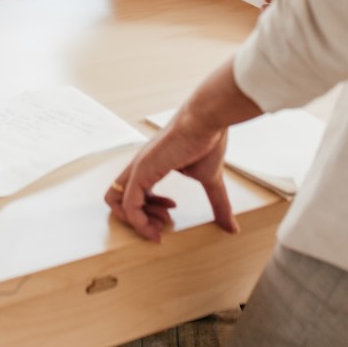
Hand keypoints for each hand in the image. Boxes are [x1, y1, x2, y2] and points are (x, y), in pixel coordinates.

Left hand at [105, 112, 235, 240]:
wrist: (207, 120)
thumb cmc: (208, 140)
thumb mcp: (210, 179)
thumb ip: (217, 203)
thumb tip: (232, 227)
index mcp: (152, 165)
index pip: (136, 192)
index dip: (150, 209)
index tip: (171, 214)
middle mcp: (140, 166)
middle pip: (118, 198)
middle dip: (139, 219)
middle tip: (163, 224)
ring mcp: (138, 167)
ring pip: (115, 202)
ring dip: (137, 223)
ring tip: (161, 226)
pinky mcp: (140, 171)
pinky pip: (128, 205)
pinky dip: (139, 222)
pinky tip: (158, 225)